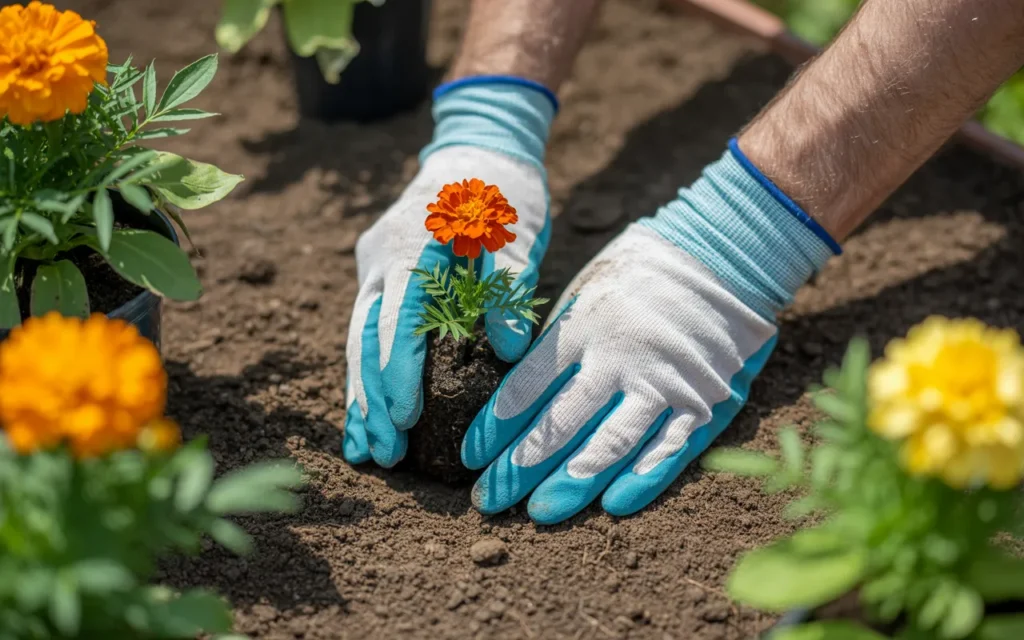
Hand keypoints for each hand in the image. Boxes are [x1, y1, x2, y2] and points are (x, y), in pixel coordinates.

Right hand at [343, 145, 548, 466]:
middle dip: (372, 399)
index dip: (397, 370)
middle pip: (366, 337)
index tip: (405, 417)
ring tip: (365, 450)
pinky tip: (365, 417)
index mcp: (412, 244)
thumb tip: (505, 348)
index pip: (398, 317)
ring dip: (361, 397)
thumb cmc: (504, 190)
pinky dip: (365, 375)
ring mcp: (375, 267)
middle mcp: (381, 258)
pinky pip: (365, 332)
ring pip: (357, 340)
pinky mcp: (380, 278)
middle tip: (384, 454)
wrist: (479, 149)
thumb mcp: (516, 231)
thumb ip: (507, 286)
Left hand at [462, 143, 837, 521]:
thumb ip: (554, 344)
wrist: (722, 256)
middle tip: (488, 500)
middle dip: (518, 467)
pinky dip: (642, 480)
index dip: (494, 427)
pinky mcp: (706, 399)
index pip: (526, 387)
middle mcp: (621, 355)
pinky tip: (613, 505)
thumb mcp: (584, 293)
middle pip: (560, 424)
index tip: (470, 455)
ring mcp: (666, 380)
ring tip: (540, 512)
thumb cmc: (637, 275)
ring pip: (611, 444)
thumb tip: (513, 398)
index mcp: (583, 325)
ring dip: (572, 483)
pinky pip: (670, 448)